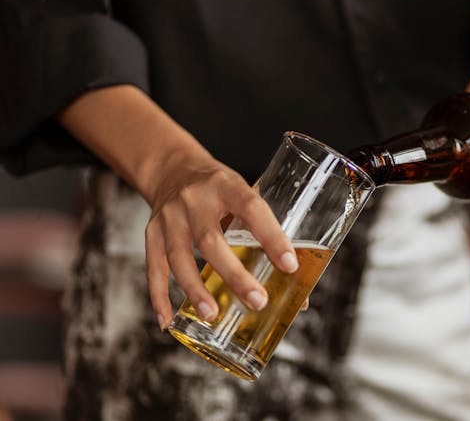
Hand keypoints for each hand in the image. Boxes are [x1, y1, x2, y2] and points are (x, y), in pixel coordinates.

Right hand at [58, 85, 298, 329]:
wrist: (173, 169)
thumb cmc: (219, 188)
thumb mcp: (243, 193)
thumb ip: (265, 230)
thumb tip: (296, 282)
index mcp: (226, 185)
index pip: (252, 208)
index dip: (271, 237)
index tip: (290, 265)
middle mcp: (194, 199)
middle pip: (211, 240)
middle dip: (234, 274)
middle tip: (257, 301)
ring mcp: (169, 216)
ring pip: (178, 257)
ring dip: (195, 289)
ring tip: (212, 314)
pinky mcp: (151, 232)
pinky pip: (154, 267)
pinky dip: (159, 296)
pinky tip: (169, 321)